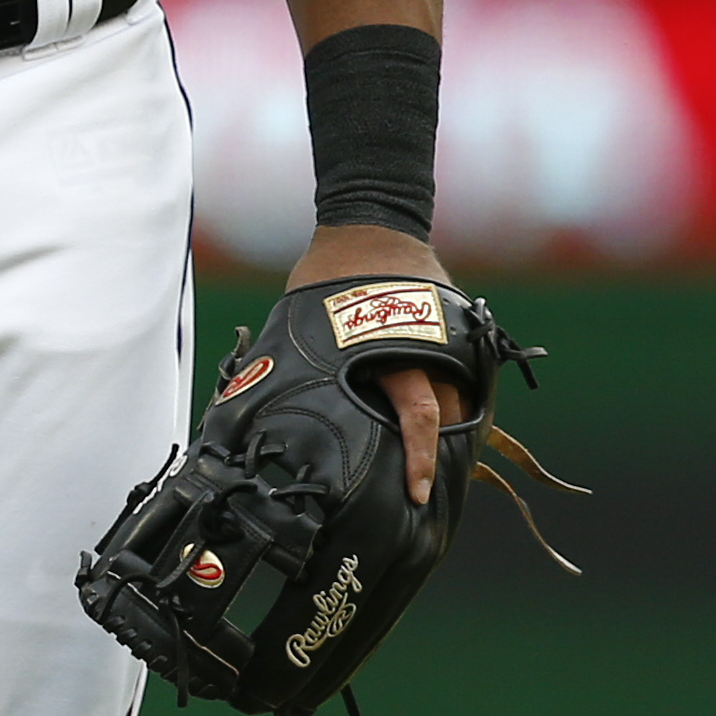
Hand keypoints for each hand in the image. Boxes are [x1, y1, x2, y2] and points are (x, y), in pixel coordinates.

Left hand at [286, 221, 469, 508]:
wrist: (370, 220)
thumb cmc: (329, 274)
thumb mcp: (307, 324)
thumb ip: (303, 368)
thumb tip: (252, 413)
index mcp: (388, 348)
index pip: (416, 416)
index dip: (420, 461)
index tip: (418, 494)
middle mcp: (427, 346)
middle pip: (448, 415)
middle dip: (440, 456)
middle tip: (426, 492)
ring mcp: (445, 335)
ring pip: (461, 398)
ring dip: (452, 431)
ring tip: (438, 466)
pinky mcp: (455, 326)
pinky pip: (462, 374)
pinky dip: (457, 400)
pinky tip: (445, 425)